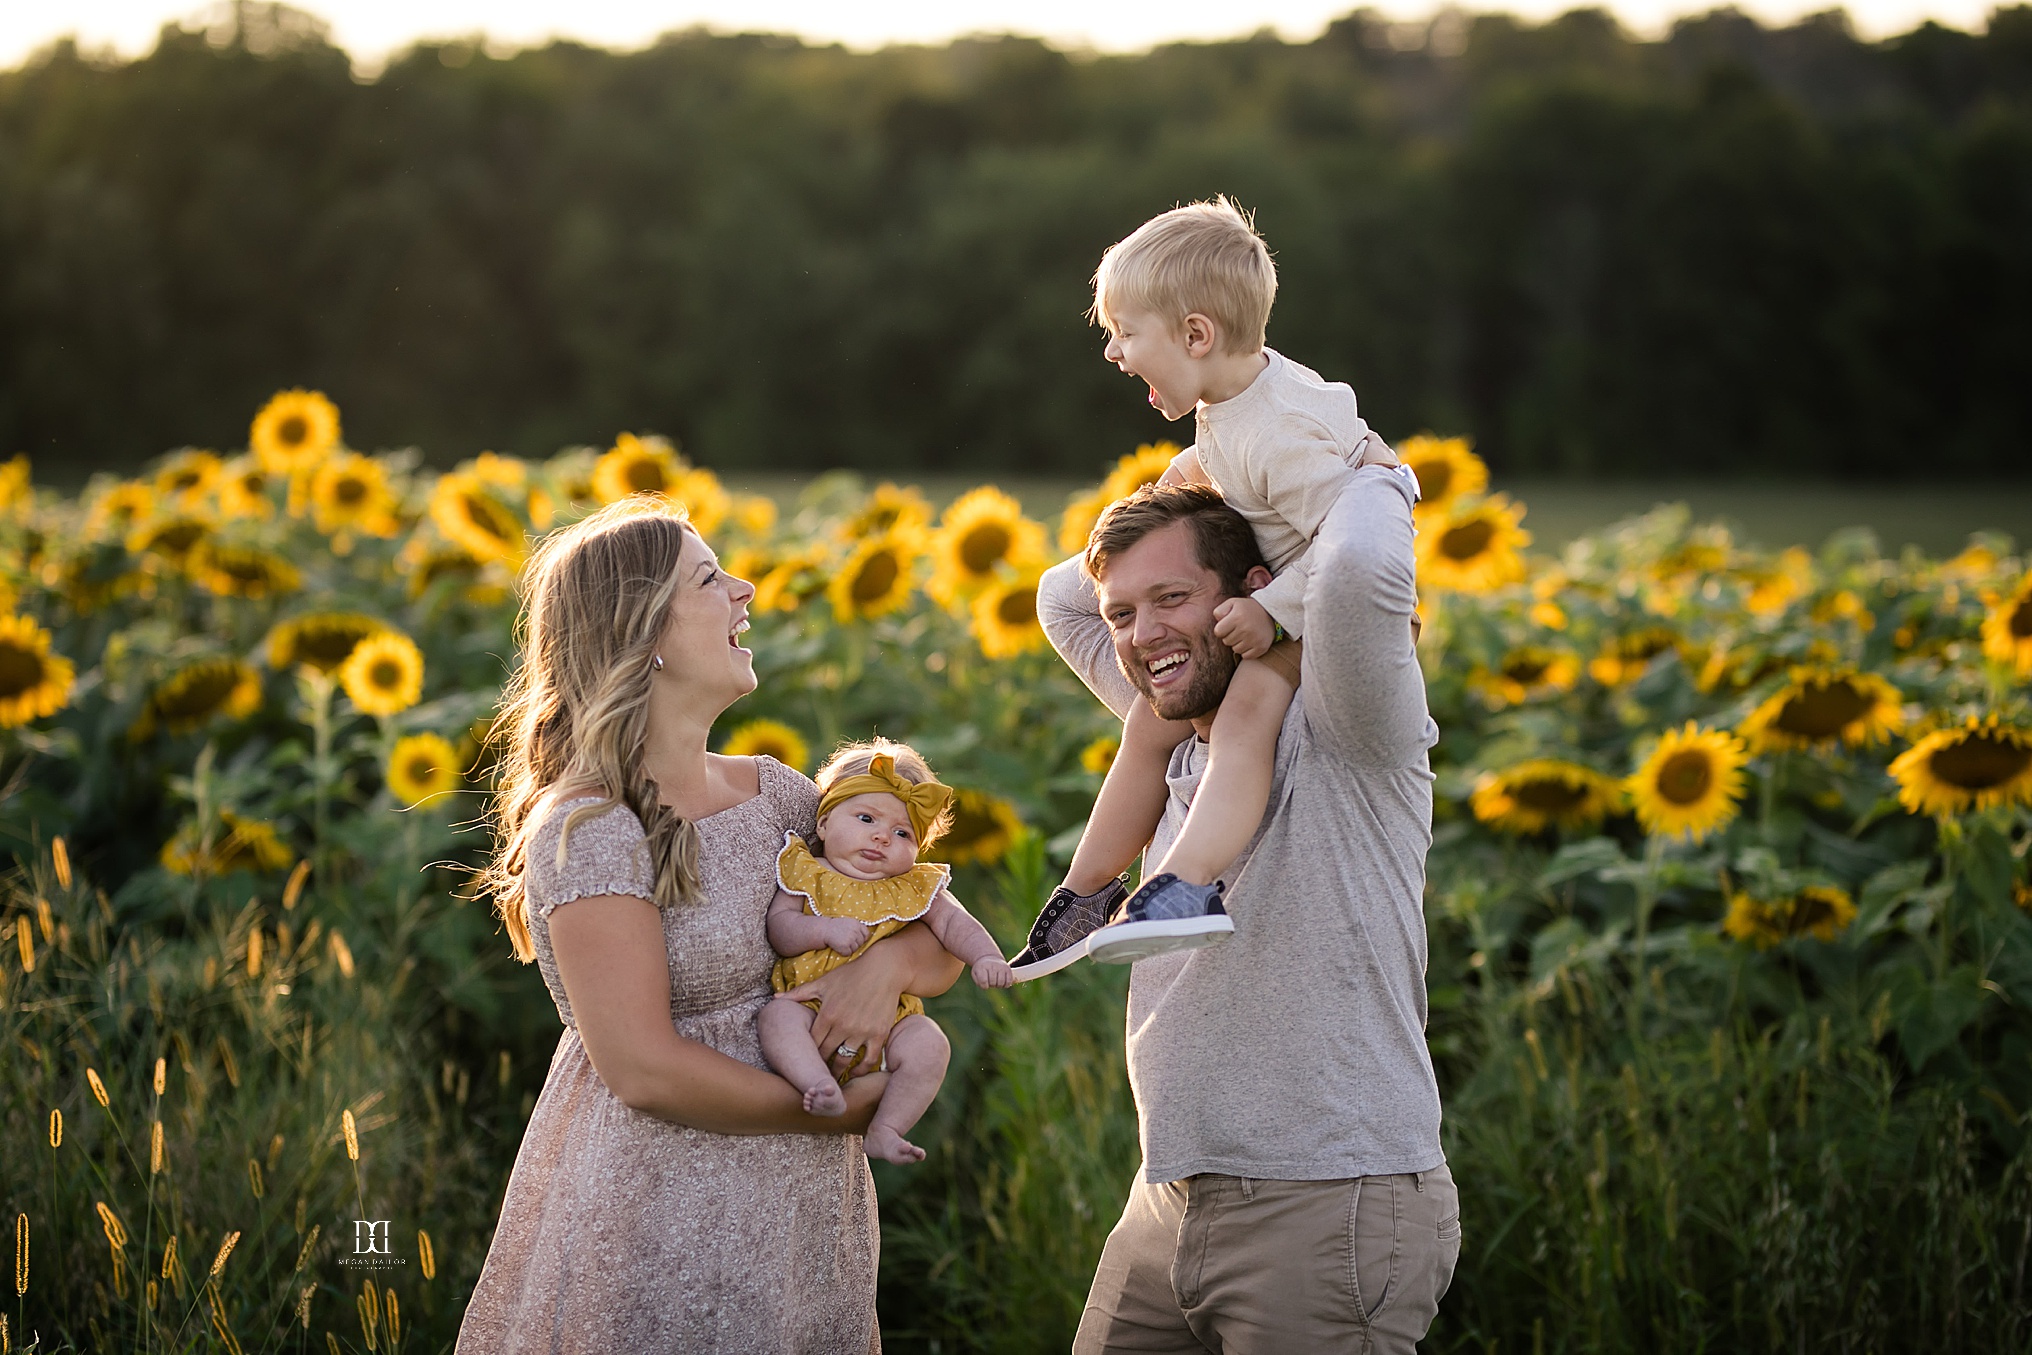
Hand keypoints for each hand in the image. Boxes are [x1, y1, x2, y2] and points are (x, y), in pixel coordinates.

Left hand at [779, 943, 907, 1080]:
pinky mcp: (878, 1034)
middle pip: (825, 1054)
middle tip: (815, 1074)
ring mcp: (861, 1032)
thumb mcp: (823, 982)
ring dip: (836, 1071)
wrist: (884, 970)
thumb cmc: (851, 974)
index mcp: (827, 1014)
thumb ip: (799, 993)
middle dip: (818, 1065)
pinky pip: (869, 1060)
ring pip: (844, 1060)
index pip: (811, 1043)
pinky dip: (861, 1070)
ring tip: (831, 1079)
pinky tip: (855, 1072)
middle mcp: (843, 1026)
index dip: (806, 1053)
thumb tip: (775, 998)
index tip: (804, 1059)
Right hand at [824, 918, 871, 956]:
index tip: (857, 939)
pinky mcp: (845, 946)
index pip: (866, 934)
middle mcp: (855, 931)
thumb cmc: (836, 926)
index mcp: (857, 924)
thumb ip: (857, 927)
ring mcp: (850, 939)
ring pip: (855, 949)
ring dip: (849, 948)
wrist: (825, 930)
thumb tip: (866, 938)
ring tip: (842, 943)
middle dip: (855, 944)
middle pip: (861, 943)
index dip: (862, 938)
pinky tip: (839, 947)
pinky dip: (844, 952)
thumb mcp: (849, 922)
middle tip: (846, 941)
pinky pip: (848, 953)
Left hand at [971, 956, 1014, 988]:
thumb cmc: (982, 969)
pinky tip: (1003, 982)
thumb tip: (986, 987)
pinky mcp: (1008, 969)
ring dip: (998, 985)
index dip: (984, 986)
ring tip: (996, 982)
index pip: (983, 981)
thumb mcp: (975, 974)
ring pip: (1001, 983)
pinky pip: (1009, 981)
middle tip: (990, 981)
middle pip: (992, 982)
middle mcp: (992, 965)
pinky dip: (1006, 984)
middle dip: (991, 985)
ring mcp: (1001, 966)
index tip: (984, 984)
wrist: (990, 958)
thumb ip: (978, 982)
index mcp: (981, 967)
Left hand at [1212, 595, 1277, 659]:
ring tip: (1245, 634)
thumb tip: (1217, 622)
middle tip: (1239, 628)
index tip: (1229, 624)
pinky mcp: (1261, 648)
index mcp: (1237, 617)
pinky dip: (1246, 650)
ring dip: (1238, 643)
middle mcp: (1246, 629)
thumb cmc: (1247, 609)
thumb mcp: (1233, 603)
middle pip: (1226, 641)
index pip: (1218, 632)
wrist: (1270, 613)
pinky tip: (1251, 641)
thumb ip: (1220, 611)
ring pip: (1235, 649)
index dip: (1222, 629)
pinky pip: (1245, 656)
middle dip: (1230, 636)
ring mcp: (1255, 639)